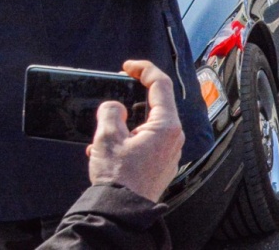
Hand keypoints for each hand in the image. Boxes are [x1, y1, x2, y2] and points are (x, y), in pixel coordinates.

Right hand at [87, 60, 183, 202]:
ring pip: (149, 125)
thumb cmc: (118, 178)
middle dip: (133, 98)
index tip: (129, 66)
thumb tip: (113, 107)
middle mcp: (174, 137)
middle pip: (157, 105)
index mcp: (167, 125)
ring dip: (127, 123)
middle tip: (117, 92)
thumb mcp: (107, 139)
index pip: (161, 85)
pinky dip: (129, 139)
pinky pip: (147, 142)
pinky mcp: (161, 164)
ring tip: (105, 130)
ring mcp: (169, 152)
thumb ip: (110, 113)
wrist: (122, 211)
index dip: (145, 70)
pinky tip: (109, 149)